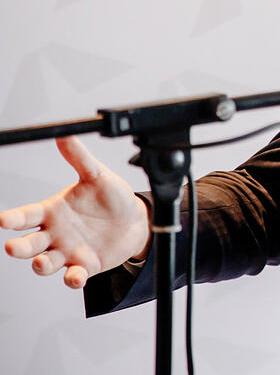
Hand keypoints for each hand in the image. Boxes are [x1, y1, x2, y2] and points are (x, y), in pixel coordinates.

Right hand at [0, 136, 150, 288]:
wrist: (134, 220)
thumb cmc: (110, 197)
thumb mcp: (96, 176)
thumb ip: (79, 159)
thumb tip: (65, 134)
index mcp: (52, 212)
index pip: (27, 215)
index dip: (12, 219)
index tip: (1, 220)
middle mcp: (55, 234)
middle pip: (29, 244)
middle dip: (19, 248)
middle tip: (13, 247)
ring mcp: (68, 252)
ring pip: (46, 263)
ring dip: (41, 265)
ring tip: (40, 263)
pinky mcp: (85, 266)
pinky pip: (74, 276)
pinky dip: (72, 278)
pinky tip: (75, 276)